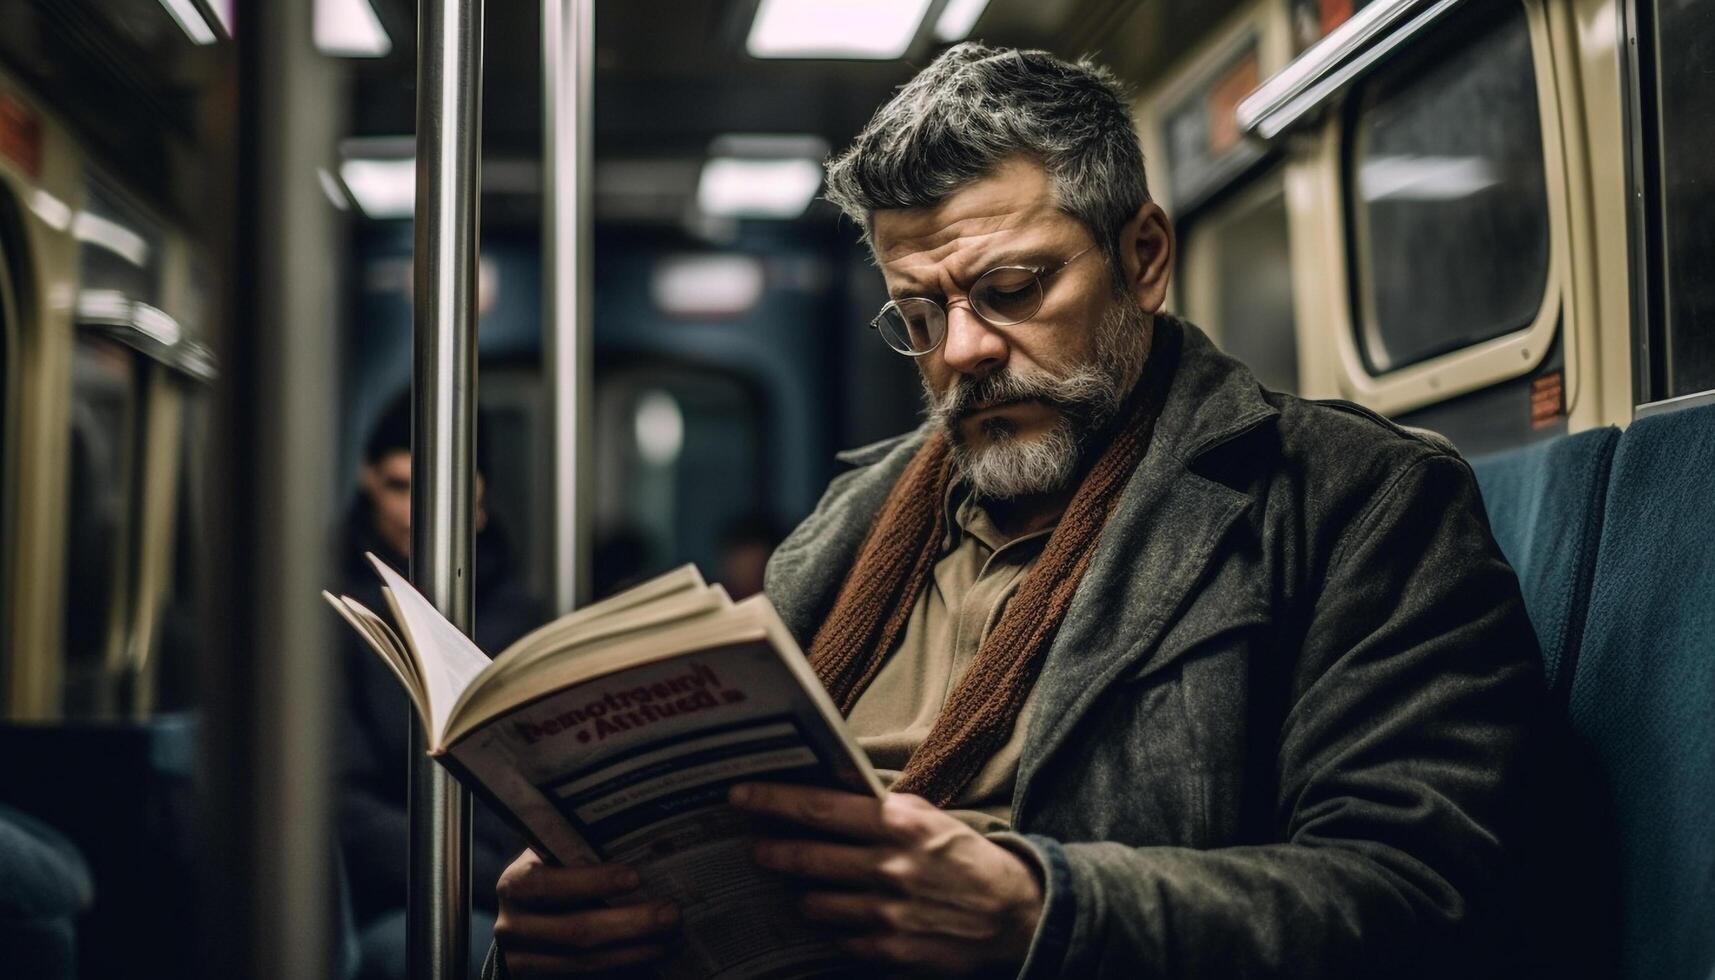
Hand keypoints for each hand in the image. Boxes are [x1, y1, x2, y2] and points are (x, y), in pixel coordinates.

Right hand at [493, 849, 679, 976]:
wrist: (520, 920)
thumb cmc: (549, 876)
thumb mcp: (552, 859)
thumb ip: (578, 852)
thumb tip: (643, 843)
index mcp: (514, 884)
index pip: (548, 883)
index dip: (591, 882)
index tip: (635, 877)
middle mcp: (511, 925)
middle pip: (574, 930)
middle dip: (630, 922)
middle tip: (672, 912)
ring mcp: (521, 959)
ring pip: (584, 960)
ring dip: (634, 949)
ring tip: (672, 935)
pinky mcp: (536, 979)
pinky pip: (585, 975)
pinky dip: (623, 962)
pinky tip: (653, 951)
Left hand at [728, 783, 1042, 975]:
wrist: (1018, 913)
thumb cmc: (970, 859)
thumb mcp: (931, 819)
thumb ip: (885, 809)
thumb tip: (837, 792)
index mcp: (900, 824)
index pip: (821, 807)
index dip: (774, 801)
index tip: (741, 795)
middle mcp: (890, 865)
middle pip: (810, 856)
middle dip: (774, 850)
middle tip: (754, 848)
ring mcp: (890, 911)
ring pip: (819, 902)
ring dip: (803, 895)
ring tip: (798, 889)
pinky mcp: (894, 950)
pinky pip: (844, 940)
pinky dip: (835, 929)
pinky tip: (833, 922)